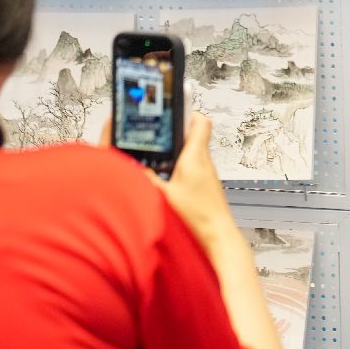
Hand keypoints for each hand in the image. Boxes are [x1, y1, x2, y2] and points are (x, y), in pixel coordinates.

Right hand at [154, 113, 246, 258]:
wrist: (218, 239)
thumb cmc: (197, 218)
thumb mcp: (162, 197)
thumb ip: (146, 180)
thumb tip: (131, 168)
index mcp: (195, 157)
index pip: (200, 121)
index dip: (187, 111)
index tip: (173, 109)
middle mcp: (204, 162)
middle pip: (193, 135)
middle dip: (175, 132)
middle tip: (157, 133)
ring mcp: (207, 175)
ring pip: (192, 153)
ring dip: (176, 151)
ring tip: (157, 156)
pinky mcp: (206, 187)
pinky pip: (193, 169)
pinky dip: (179, 168)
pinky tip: (166, 179)